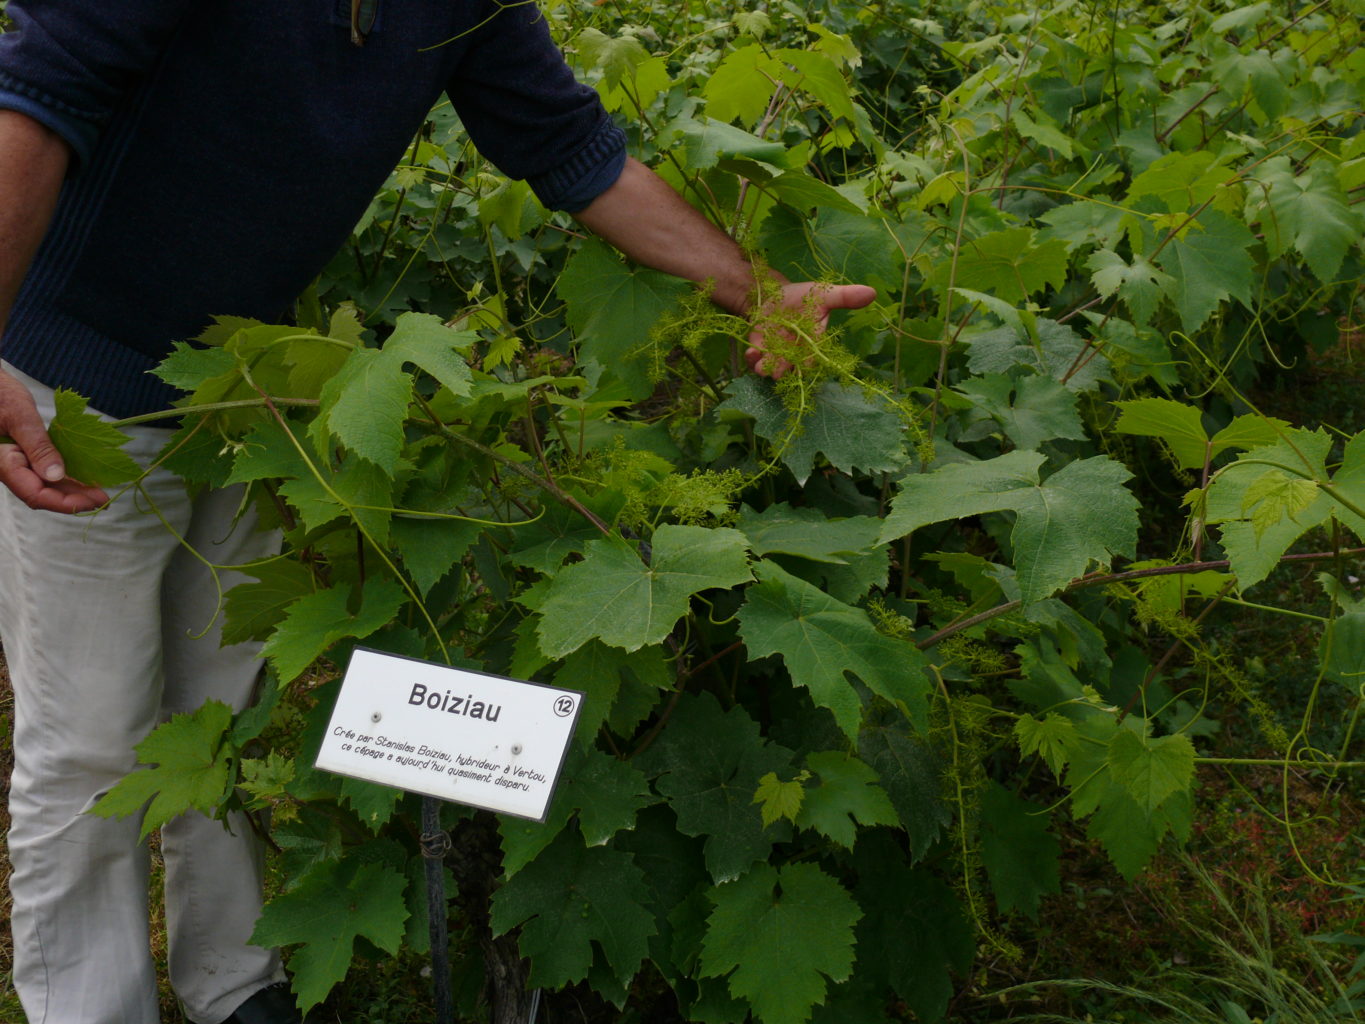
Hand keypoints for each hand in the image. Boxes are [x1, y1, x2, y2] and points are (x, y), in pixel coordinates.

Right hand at [0, 369, 107, 512]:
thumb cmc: (0, 394)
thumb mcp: (20, 417)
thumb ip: (38, 447)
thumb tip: (56, 475)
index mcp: (2, 462)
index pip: (35, 494)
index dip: (66, 502)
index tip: (95, 501)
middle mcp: (7, 468)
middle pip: (42, 494)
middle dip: (73, 500)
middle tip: (104, 499)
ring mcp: (15, 463)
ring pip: (43, 485)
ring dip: (71, 491)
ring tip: (98, 492)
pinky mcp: (21, 456)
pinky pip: (42, 473)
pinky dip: (63, 477)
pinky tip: (82, 478)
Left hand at [744, 281, 877, 377]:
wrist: (775, 294)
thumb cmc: (804, 297)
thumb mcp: (823, 293)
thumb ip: (845, 297)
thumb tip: (872, 293)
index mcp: (814, 342)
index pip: (814, 357)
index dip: (809, 362)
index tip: (804, 364)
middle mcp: (795, 352)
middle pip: (791, 367)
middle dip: (784, 370)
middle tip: (778, 372)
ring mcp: (777, 352)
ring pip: (772, 367)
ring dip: (766, 369)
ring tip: (762, 368)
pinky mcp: (760, 348)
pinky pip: (756, 358)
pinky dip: (753, 358)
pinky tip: (752, 352)